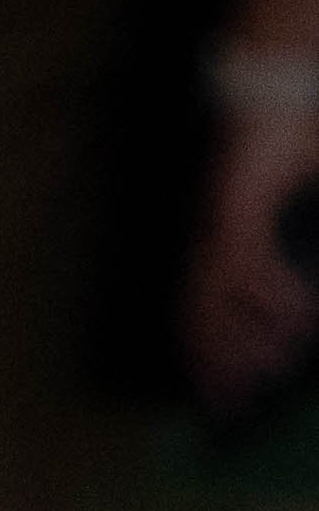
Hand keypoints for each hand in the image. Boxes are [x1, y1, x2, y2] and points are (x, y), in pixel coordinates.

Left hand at [189, 104, 318, 411]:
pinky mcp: (235, 213)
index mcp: (223, 249)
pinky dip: (271, 294)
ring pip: (219, 301)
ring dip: (247, 337)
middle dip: (220, 364)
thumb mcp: (306, 220)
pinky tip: (295, 316)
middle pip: (202, 320)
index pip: (205, 314)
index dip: (211, 357)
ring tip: (276, 365)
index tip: (223, 395)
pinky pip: (247, 265)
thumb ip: (301, 265)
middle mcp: (212, 247)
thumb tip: (308, 314)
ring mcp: (219, 231)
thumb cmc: (293, 159)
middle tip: (237, 402)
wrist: (283, 108)